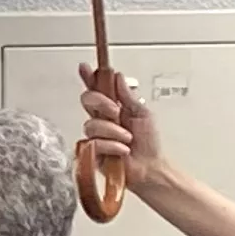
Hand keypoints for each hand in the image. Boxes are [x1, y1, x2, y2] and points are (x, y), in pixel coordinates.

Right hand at [76, 63, 163, 196]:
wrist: (150, 167)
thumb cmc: (149, 144)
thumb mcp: (143, 113)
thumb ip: (128, 95)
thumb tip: (118, 77)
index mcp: (113, 107)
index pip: (97, 88)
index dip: (89, 77)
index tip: (84, 67)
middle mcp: (102, 120)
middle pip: (87, 100)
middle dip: (102, 103)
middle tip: (116, 111)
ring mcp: (95, 136)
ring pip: (92, 124)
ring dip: (113, 131)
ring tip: (127, 139)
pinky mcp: (91, 152)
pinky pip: (94, 143)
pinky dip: (112, 146)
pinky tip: (121, 150)